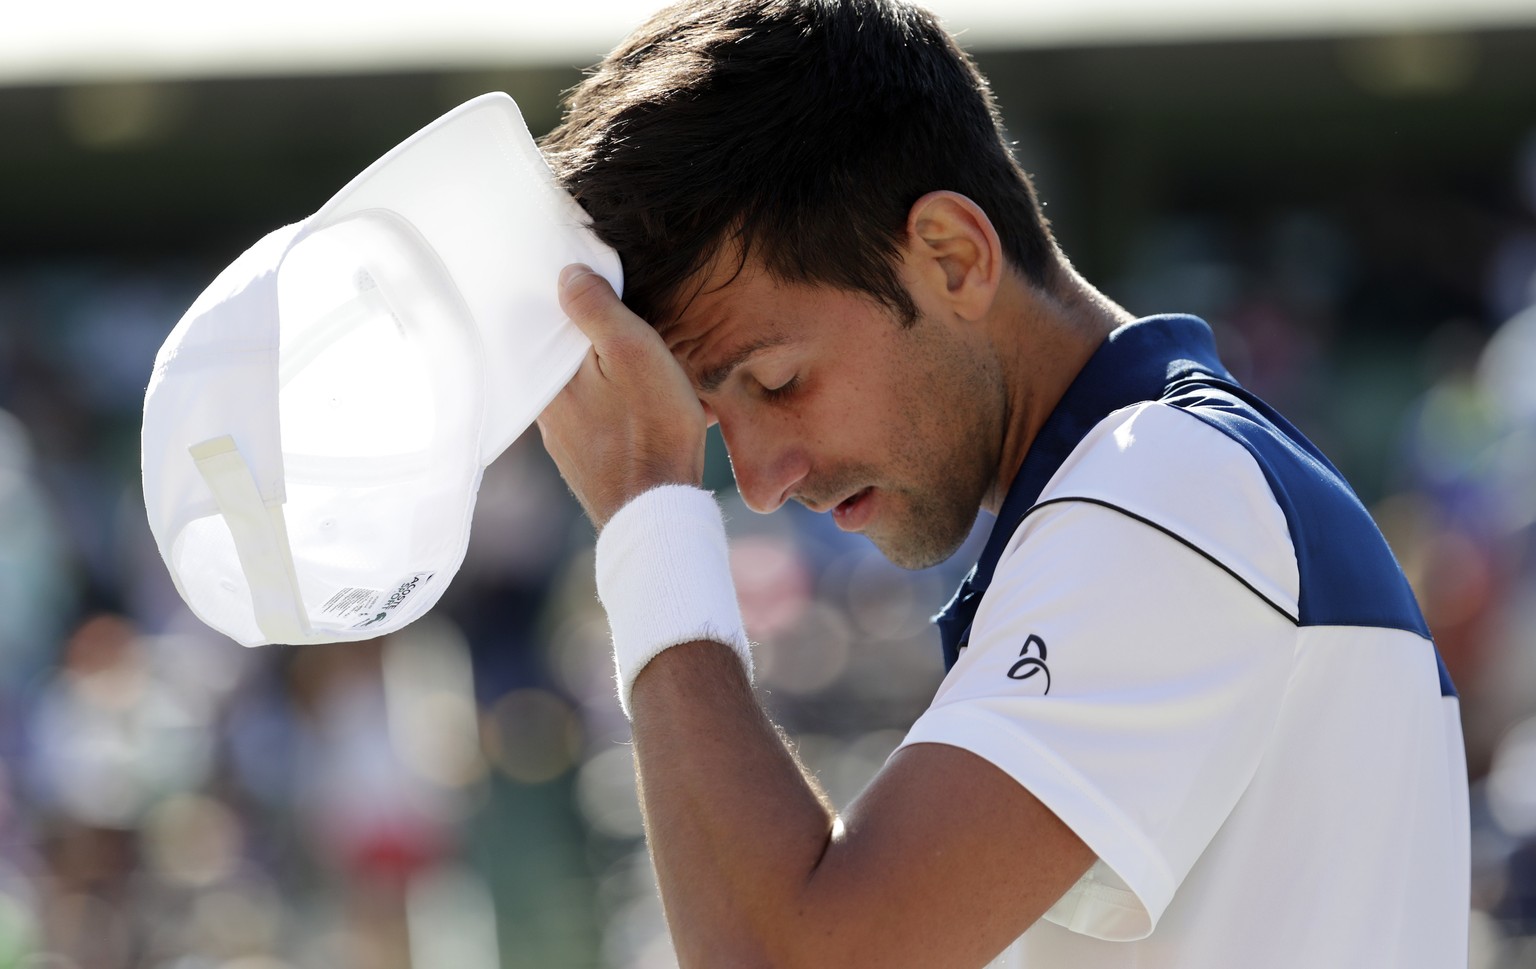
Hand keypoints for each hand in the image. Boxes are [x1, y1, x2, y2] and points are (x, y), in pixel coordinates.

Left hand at [537, 264, 707, 528]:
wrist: (659, 513)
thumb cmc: (651, 430)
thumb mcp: (631, 352)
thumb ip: (595, 309)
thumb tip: (566, 274)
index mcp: (550, 379)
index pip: (552, 326)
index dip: (578, 307)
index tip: (603, 295)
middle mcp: (548, 413)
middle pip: (571, 360)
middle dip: (597, 345)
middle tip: (632, 328)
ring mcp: (568, 442)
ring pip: (588, 392)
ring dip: (614, 379)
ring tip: (648, 370)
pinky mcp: (591, 463)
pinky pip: (603, 421)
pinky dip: (622, 410)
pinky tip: (650, 412)